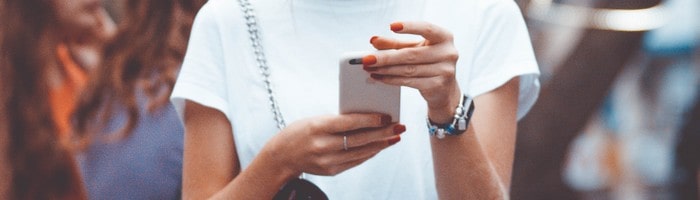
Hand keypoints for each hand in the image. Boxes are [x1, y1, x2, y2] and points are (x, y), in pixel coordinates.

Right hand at [261, 114, 405, 176]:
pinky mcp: (331, 171)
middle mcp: (323, 146)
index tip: (387, 115)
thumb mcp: (316, 120)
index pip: (349, 123)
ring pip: (361, 152)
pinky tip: (381, 145)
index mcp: (317, 127)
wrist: (281, 156)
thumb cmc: (301, 131)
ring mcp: (327, 161)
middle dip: (383, 133)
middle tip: (400, 126)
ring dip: (381, 144)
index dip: (370, 120)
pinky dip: (370, 152)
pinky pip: (356, 161)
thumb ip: (339, 120)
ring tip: (395, 136)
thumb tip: (369, 118)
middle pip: (360, 139)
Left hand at [364, 21, 461, 122]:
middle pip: (411, 54)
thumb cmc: (428, 63)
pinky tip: (380, 76)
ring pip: (408, 69)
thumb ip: (395, 44)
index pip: (427, 29)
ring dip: (385, 69)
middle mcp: (448, 53)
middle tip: (367, 58)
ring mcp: (445, 70)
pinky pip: (409, 81)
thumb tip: (374, 40)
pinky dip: (391, 79)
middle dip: (385, 57)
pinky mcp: (437, 85)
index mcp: (444, 37)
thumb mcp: (414, 49)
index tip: (392, 26)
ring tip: (370, 68)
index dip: (410, 27)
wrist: (444, 89)